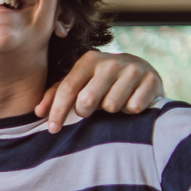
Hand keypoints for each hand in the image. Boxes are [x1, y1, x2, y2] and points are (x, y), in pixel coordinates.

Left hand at [34, 49, 162, 132]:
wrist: (142, 72)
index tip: (52, 129)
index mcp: (89, 60)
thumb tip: (38, 112)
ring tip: (114, 102)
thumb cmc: (102, 83)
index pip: (68, 88)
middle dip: (86, 111)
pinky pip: (134, 108)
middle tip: (93, 110)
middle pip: (87, 100)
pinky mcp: (152, 80)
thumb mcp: (80, 83)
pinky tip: (131, 102)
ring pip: (112, 106)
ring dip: (111, 111)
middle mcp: (111, 61)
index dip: (58, 111)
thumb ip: (57, 95)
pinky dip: (130, 111)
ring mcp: (133, 69)